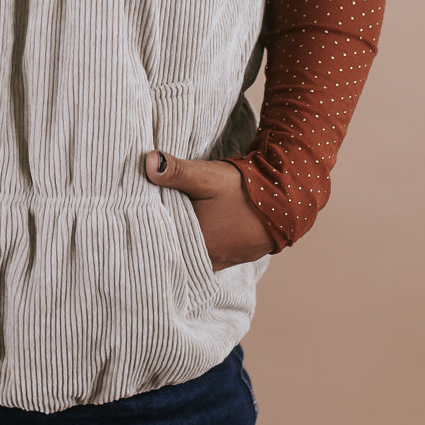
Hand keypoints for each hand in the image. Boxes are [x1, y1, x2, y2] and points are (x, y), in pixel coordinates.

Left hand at [144, 151, 276, 270]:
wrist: (286, 197)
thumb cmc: (243, 189)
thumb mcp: (205, 176)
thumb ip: (175, 171)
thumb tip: (147, 162)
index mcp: (197, 246)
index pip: (162, 243)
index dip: (150, 230)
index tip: (139, 217)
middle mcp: (209, 261)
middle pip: (178, 250)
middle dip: (166, 235)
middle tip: (152, 216)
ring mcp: (224, 261)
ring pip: (194, 253)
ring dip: (185, 240)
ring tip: (173, 221)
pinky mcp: (235, 256)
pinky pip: (210, 253)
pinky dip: (202, 242)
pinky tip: (198, 227)